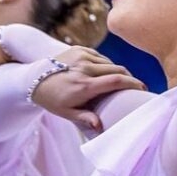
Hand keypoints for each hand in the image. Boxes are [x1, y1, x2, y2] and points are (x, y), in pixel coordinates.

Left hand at [31, 47, 146, 132]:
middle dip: (129, 78)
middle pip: (118, 70)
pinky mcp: (79, 49)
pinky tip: (103, 72)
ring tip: (118, 82)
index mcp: (83, 86)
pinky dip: (105, 64)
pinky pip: (100, 56)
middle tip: (134, 87)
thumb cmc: (52, 100)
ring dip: (116, 72)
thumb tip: (100, 126)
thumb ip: (84, 118)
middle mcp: (84, 69)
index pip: (116, 81)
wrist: (33, 80)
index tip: (143, 88)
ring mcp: (81, 56)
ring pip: (109, 63)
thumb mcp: (66, 113)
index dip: (133, 83)